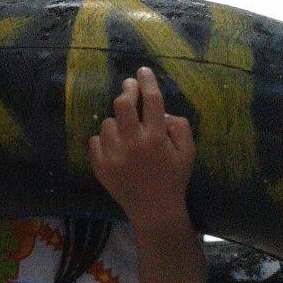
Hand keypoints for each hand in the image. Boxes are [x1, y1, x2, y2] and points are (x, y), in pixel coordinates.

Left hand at [88, 67, 195, 224]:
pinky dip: (104, 140)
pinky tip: (115, 147)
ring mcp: (114, 156)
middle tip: (129, 85)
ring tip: (126, 130)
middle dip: (126, 90)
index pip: (152, 101)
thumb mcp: (188, 153)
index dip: (147, 82)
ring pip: (108, 123)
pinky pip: (95, 141)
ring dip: (117, 121)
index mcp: (157, 139)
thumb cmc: (173, 179)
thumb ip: (180, 127)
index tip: (142, 71)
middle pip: (122, 104)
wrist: (154, 210)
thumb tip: (164, 112)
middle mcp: (133, 144)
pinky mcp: (100, 166)